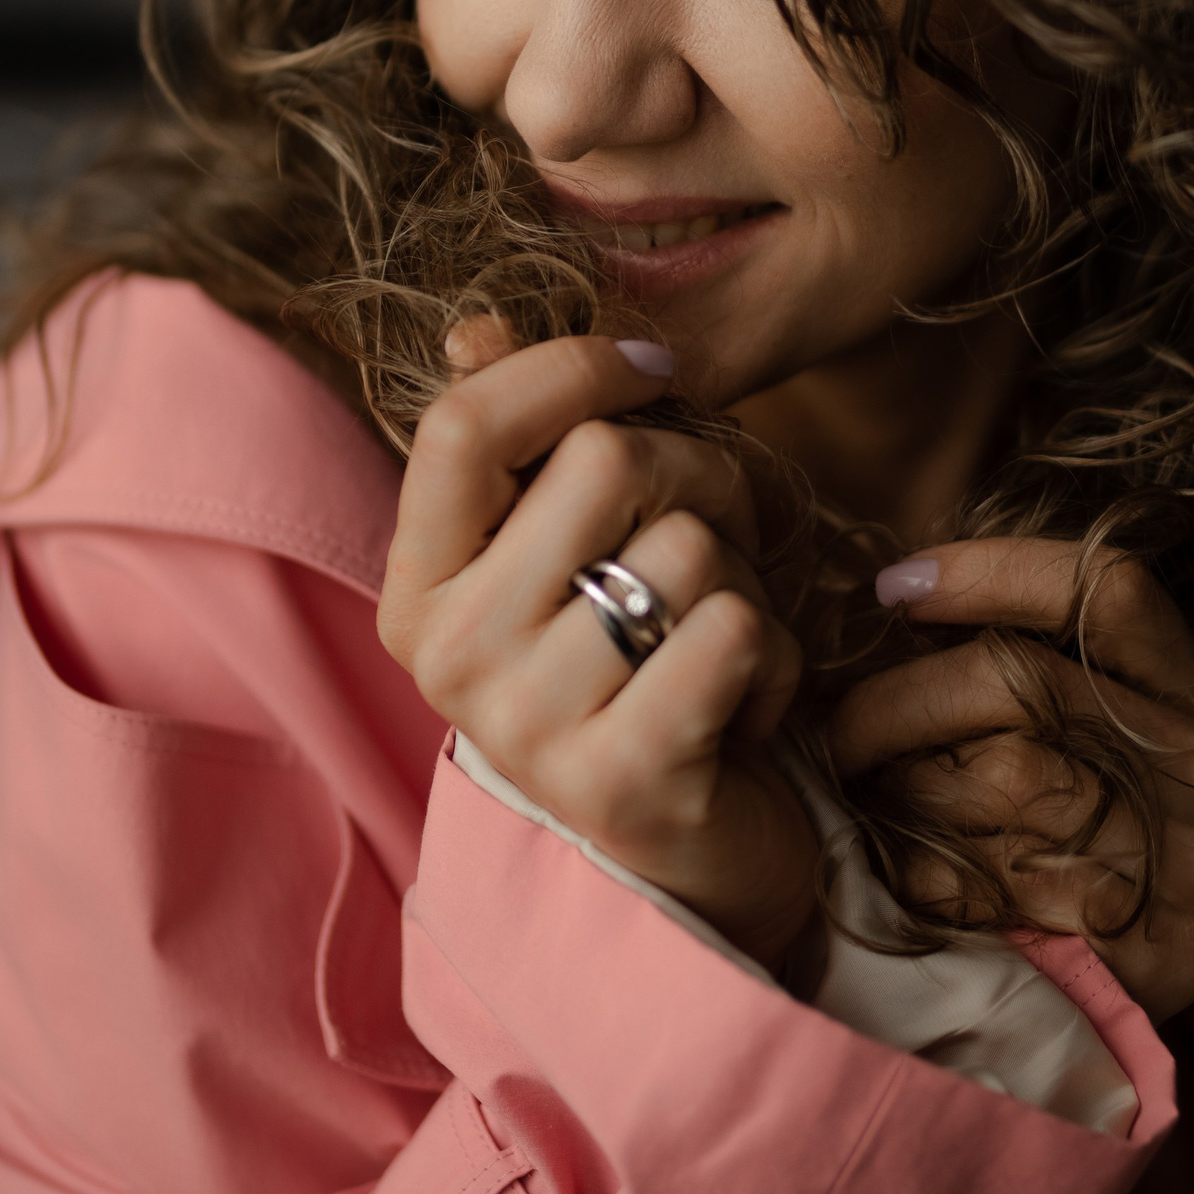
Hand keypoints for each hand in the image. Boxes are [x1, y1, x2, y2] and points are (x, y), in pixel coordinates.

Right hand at [377, 330, 815, 970]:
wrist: (691, 868)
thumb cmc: (635, 679)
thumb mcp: (567, 558)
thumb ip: (521, 445)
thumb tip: (477, 325)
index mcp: (420, 591)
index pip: (463, 427)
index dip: (573, 368)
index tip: (656, 374)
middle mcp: (452, 658)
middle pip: (603, 461)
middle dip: (700, 476)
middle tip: (714, 540)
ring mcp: (530, 727)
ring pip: (685, 546)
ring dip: (742, 579)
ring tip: (716, 641)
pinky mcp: (624, 784)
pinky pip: (732, 631)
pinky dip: (772, 655)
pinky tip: (745, 703)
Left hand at [829, 541, 1193, 1020]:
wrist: (1089, 1003)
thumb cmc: (1050, 838)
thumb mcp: (1059, 729)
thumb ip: (1013, 652)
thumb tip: (905, 582)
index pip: (1109, 590)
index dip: (993, 571)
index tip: (894, 587)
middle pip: (1024, 681)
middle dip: (900, 697)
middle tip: (840, 726)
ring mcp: (1186, 862)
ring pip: (1001, 775)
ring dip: (903, 788)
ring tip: (872, 801)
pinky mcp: (1148, 949)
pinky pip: (992, 879)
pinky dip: (923, 873)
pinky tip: (905, 875)